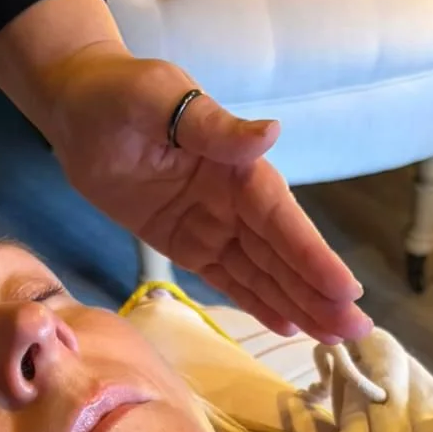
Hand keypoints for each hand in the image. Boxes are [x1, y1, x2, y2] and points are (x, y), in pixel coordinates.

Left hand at [43, 45, 370, 341]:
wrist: (75, 108)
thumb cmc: (118, 93)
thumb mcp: (162, 99)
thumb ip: (213, 126)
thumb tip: (270, 134)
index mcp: (236, 165)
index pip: (282, 219)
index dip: (313, 257)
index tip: (346, 291)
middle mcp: (234, 199)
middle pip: (283, 254)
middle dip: (320, 293)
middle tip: (357, 332)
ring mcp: (213, 224)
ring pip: (263, 273)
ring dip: (299, 304)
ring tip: (335, 339)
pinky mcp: (186, 243)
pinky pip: (227, 279)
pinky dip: (258, 302)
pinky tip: (289, 325)